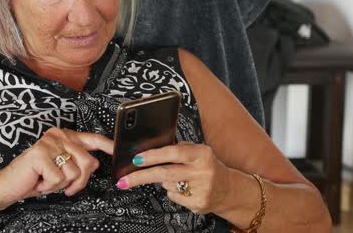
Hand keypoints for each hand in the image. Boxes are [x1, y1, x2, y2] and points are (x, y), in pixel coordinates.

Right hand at [0, 127, 113, 209]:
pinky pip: (59, 178)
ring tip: (47, 179)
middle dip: (79, 180)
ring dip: (61, 184)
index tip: (119, 150)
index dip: (108, 146)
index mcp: (65, 136)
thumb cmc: (36, 177)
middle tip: (64, 185)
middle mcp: (58, 136)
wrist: (8, 185)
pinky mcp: (40, 154)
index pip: (93, 138)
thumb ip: (80, 163)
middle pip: (88, 162)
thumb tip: (97, 162)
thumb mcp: (63, 170)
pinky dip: (49, 186)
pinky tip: (39, 180)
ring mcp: (49, 143)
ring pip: (74, 172)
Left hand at [117, 142, 233, 213]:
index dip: (153, 155)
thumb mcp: (198, 152)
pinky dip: (173, 192)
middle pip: (164, 174)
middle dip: (140, 177)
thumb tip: (149, 150)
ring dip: (164, 182)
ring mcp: (201, 189)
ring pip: (167, 186)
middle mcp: (202, 171)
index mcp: (202, 154)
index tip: (136, 158)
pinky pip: (173, 197)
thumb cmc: (207, 166)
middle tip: (123, 180)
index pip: (174, 152)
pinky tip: (186, 189)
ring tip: (179, 178)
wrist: (228, 189)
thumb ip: (179, 149)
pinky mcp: (197, 204)